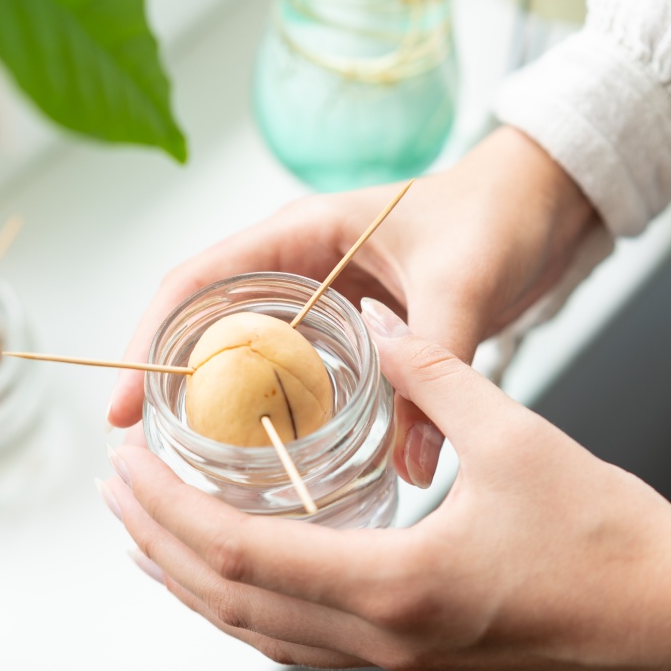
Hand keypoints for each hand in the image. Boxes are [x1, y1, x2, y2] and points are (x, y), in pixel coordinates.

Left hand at [102, 300, 670, 670]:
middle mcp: (378, 636)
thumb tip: (374, 320)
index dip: (170, 508)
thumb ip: (431, 372)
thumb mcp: (514, 436)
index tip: (126, 465)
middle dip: (158, 542)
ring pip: (256, 629)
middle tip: (114, 489)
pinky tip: (236, 570)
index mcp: (392, 585)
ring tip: (150, 530)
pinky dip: (245, 602)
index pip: (240, 554)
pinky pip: (298, 636)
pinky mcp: (413, 651)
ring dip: (191, 579)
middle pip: (228, 601)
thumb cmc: (605, 536)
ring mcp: (393, 654)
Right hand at [106, 126, 600, 487]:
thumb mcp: (465, 283)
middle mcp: (301, 264)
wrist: (544, 205)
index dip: (150, 340)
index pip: (199, 282)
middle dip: (170, 383)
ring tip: (194, 465)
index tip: (125, 404)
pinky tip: (273, 454)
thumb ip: (440, 364)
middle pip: (207, 324)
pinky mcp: (353, 329)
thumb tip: (414, 462)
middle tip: (148, 453)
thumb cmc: (500, 215)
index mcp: (305, 231)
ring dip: (219, 403)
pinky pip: (296, 372)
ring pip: (247, 353)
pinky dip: (276, 409)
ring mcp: (323, 298)